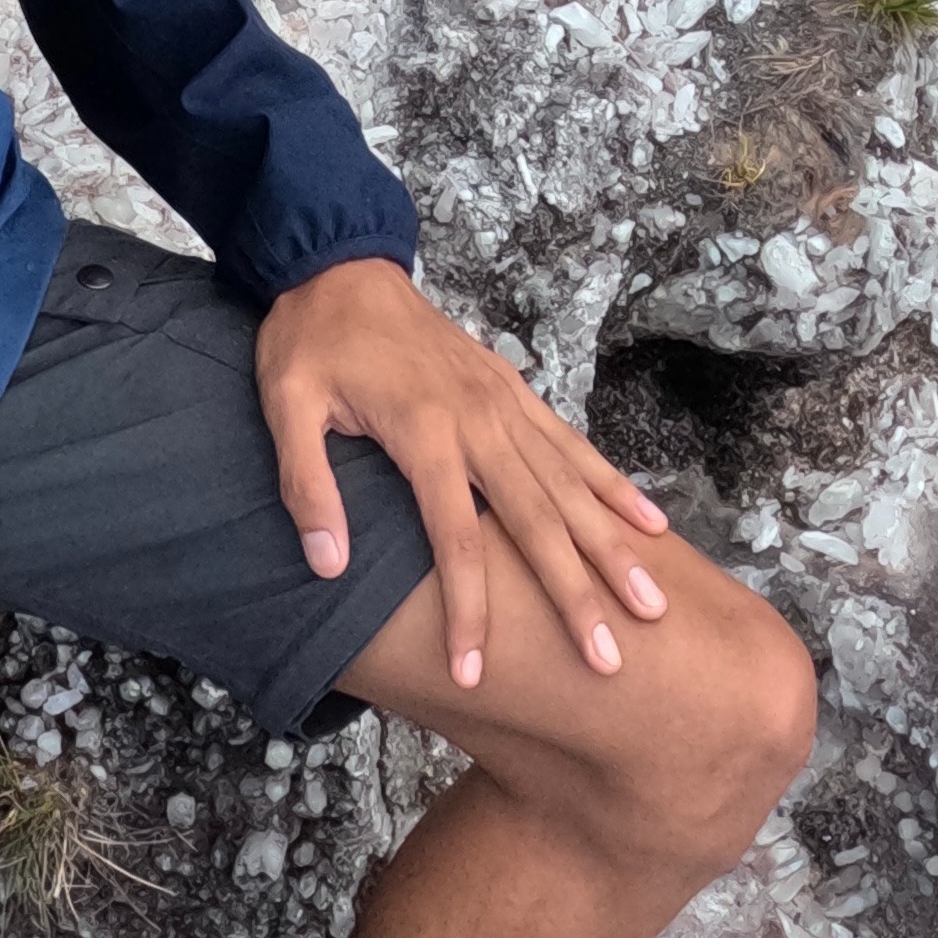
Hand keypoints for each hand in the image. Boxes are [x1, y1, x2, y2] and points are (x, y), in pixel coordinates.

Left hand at [253, 255, 671, 690]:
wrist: (340, 263)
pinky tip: (649, 524)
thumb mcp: (286, 405)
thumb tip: (328, 565)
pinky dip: (611, 486)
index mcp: (423, 432)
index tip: (473, 673)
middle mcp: (478, 421)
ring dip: (612, 548)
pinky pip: (571, 446)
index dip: (468, 612)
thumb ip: (308, 485)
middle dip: (575, 595)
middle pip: (537, 522)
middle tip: (609, 660)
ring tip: (651, 604)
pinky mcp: (513, 389)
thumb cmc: (310, 339)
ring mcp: (503, 403)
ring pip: (569, 487)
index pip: (454, 542)